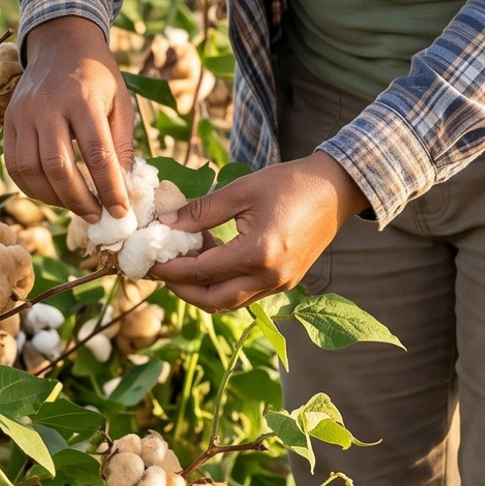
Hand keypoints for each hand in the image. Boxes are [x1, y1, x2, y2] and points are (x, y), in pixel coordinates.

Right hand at [2, 16, 135, 221]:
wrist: (61, 44)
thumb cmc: (97, 76)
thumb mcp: (120, 102)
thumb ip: (121, 144)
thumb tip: (123, 189)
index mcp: (82, 98)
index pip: (96, 153)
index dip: (109, 187)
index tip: (121, 211)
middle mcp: (47, 106)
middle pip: (58, 166)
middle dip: (80, 200)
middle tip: (97, 216)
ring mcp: (23, 114)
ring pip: (31, 170)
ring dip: (55, 198)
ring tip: (77, 206)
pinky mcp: (8, 122)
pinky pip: (14, 166)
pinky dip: (32, 188)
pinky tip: (53, 193)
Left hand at [147, 152, 368, 311]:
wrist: (337, 189)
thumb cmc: (290, 183)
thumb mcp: (241, 191)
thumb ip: (201, 211)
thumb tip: (165, 224)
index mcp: (258, 253)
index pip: (201, 272)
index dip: (170, 268)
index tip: (147, 260)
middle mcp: (270, 277)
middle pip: (212, 301)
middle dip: (181, 289)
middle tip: (161, 269)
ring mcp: (280, 284)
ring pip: (228, 302)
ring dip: (202, 287)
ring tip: (185, 258)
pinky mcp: (286, 282)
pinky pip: (245, 294)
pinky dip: (222, 283)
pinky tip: (212, 255)